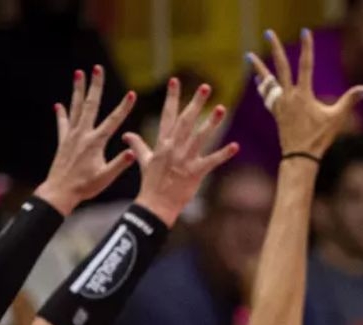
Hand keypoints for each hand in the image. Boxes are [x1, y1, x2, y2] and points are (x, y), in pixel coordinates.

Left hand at [36, 66, 137, 214]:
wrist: (59, 192)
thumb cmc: (85, 187)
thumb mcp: (105, 177)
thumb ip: (119, 164)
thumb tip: (132, 152)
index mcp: (95, 143)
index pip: (113, 121)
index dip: (124, 107)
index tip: (132, 94)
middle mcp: (82, 135)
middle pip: (90, 105)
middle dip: (95, 86)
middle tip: (97, 68)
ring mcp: (71, 136)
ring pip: (76, 108)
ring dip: (78, 90)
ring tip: (79, 74)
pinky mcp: (63, 142)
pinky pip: (62, 124)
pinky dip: (62, 114)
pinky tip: (59, 105)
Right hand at [123, 78, 238, 226]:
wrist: (154, 205)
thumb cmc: (150, 184)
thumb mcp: (143, 161)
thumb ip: (137, 146)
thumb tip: (126, 135)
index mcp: (163, 143)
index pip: (168, 115)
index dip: (172, 97)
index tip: (175, 81)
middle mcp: (174, 148)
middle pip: (186, 120)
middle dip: (196, 103)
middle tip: (205, 87)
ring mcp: (185, 159)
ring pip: (200, 136)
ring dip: (211, 122)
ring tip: (221, 108)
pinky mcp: (195, 172)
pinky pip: (212, 161)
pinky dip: (223, 154)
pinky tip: (236, 146)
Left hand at [248, 28, 362, 157]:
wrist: (300, 157)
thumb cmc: (319, 138)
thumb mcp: (337, 118)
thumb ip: (349, 100)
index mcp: (303, 95)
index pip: (306, 65)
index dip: (307, 47)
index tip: (305, 31)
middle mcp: (289, 96)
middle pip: (280, 67)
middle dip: (275, 48)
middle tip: (269, 33)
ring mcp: (281, 104)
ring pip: (268, 82)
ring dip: (259, 68)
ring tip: (250, 56)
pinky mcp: (277, 113)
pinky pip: (267, 96)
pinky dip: (263, 87)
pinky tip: (259, 80)